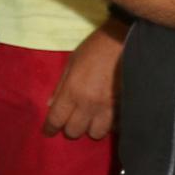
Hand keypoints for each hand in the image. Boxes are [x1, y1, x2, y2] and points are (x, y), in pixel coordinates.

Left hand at [42, 21, 124, 138]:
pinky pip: (115, 126)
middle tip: (72, 120)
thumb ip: (61, 86)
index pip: (57, 119)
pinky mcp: (126, 107)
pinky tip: (107, 117)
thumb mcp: (71, 63)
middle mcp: (89, 103)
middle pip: (75, 131)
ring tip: (91, 119)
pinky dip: (109, 125)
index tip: (48, 132)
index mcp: (73, 91)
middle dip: (70, 128)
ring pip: (96, 133)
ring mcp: (109, 107)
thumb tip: (51, 104)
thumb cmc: (95, 49)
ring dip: (91, 128)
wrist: (126, 41)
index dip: (50, 128)